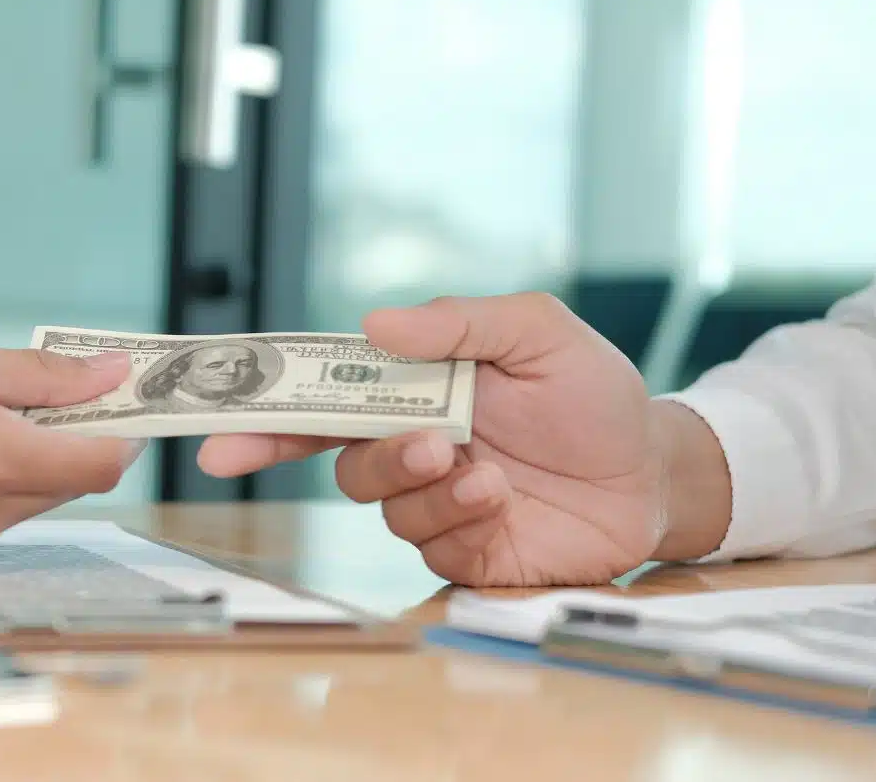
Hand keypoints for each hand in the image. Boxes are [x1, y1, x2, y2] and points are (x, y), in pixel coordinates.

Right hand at [198, 294, 664, 585]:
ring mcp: (437, 504)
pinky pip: (432, 548)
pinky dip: (463, 523)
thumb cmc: (595, 397)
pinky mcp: (466, 553)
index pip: (325, 401)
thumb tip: (375, 325)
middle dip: (376, 456)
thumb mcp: (541, 334)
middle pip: (340, 462)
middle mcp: (413, 448)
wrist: (654, 474)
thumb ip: (461, 323)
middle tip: (431, 445)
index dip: (267, 416)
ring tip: (492, 477)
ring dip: (430, 490)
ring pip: (385, 508)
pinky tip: (506, 503)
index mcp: (416, 392)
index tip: (221, 434)